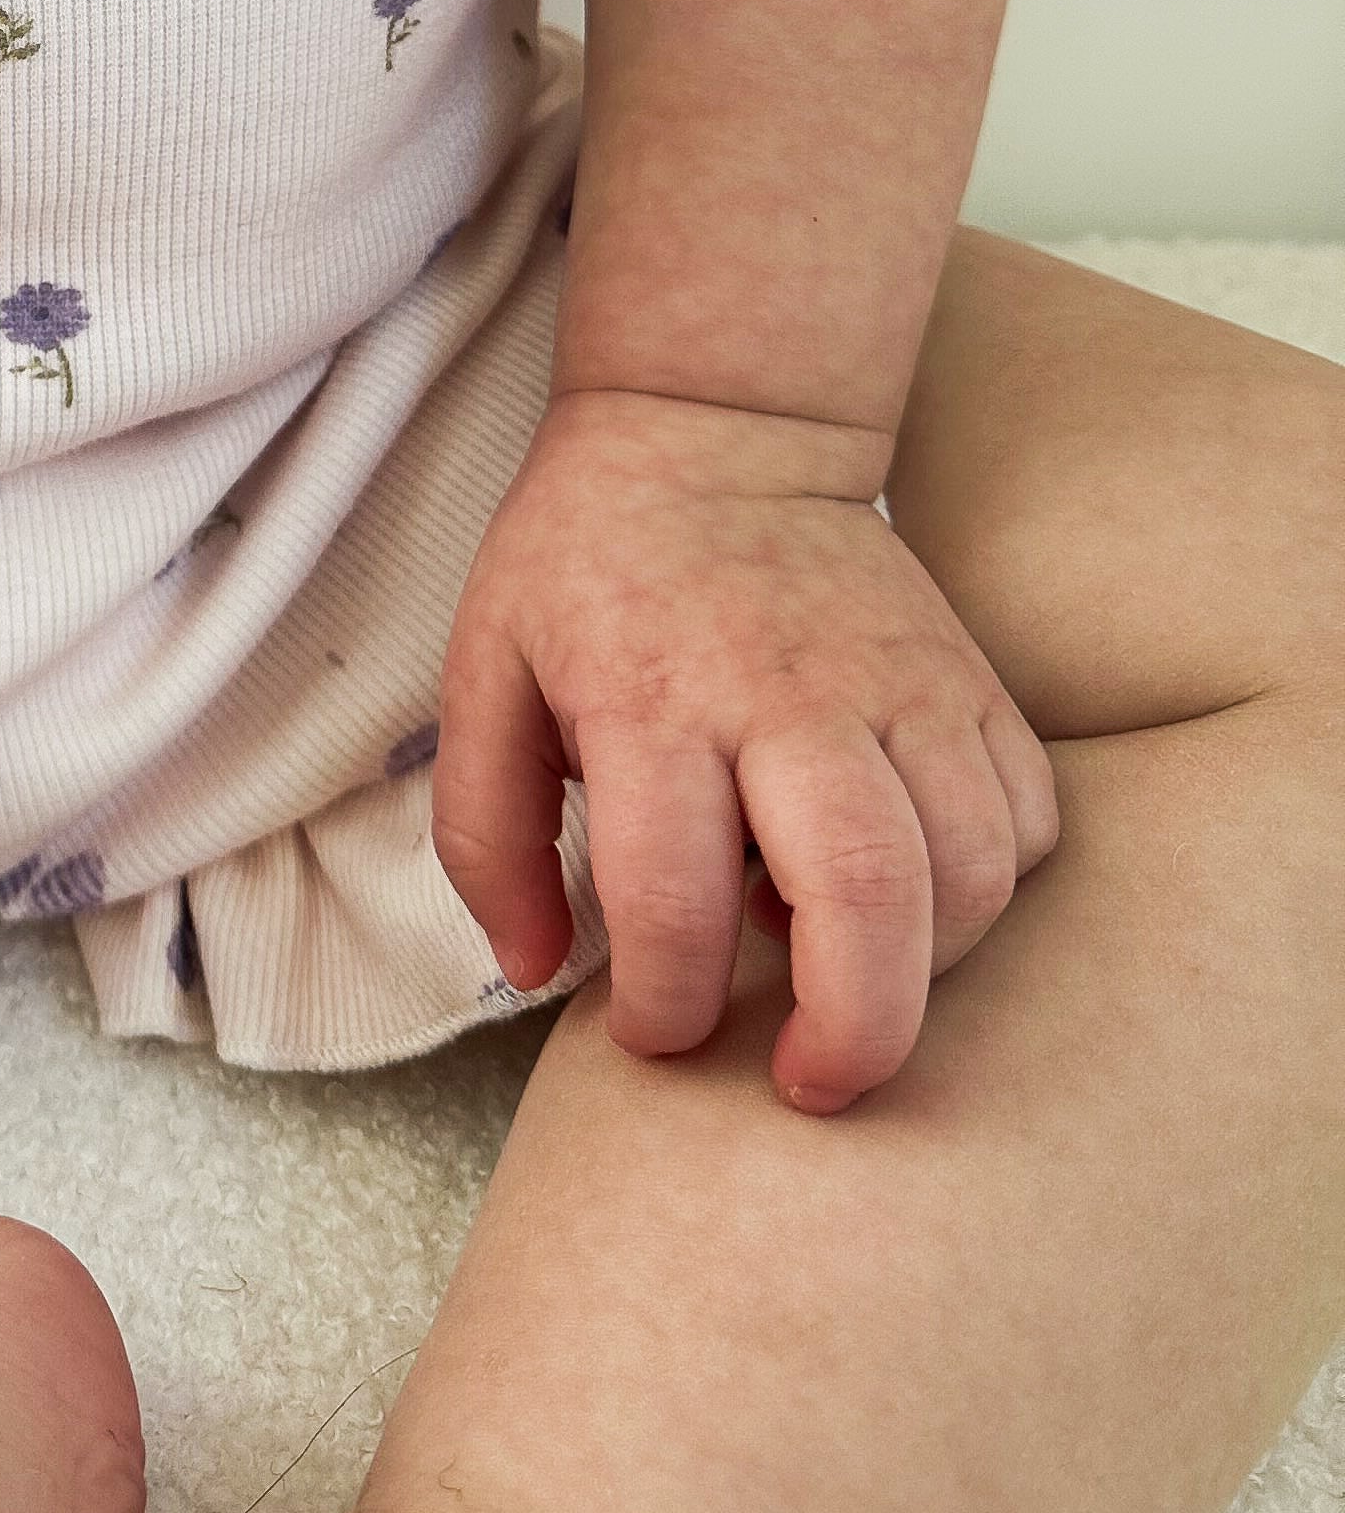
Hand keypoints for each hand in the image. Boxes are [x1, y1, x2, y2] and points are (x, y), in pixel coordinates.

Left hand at [432, 386, 1060, 1111]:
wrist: (713, 430)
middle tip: (809, 1081)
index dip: (665, 1009)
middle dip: (851, 1032)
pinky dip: (988, 883)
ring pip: (969, 871)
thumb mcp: (483, 672)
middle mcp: (789, 694)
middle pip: (864, 894)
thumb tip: (534, 972)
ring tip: (843, 961)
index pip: (672, 900)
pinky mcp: (970, 677)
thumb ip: (485, 833)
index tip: (653, 1034)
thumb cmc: (585, 570)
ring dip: (924, 966)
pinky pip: (1028, 817)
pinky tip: (907, 879)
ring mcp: (900, 682)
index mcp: (651, 699)